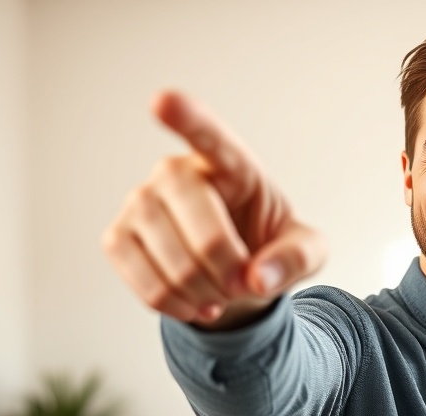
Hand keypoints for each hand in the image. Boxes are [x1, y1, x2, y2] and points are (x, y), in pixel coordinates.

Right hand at [102, 91, 325, 328]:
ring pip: (165, 253)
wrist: (235, 275)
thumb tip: (258, 277)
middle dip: (224, 262)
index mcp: (231, 164)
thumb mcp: (307, 252)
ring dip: (201, 289)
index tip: (162, 101)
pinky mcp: (118, 237)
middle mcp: (177, 172)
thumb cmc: (271, 247)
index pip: (208, 134)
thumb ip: (296, 259)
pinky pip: (140, 278)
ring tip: (221, 295)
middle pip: (195, 215)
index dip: (186, 118)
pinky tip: (194, 303)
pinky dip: (173, 303)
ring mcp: (140, 202)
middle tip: (242, 285)